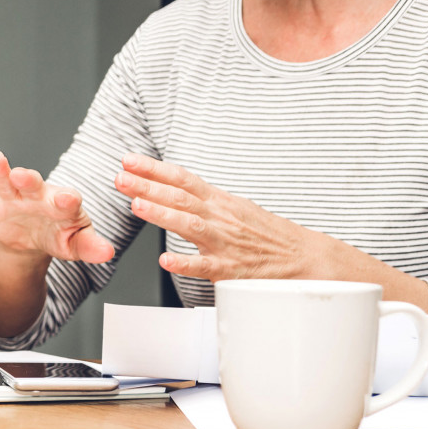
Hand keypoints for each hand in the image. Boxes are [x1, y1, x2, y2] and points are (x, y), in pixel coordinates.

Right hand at [0, 150, 114, 263]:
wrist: (33, 239)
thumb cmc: (60, 234)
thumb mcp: (75, 244)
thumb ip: (90, 247)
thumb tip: (108, 253)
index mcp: (62, 203)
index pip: (66, 199)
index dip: (67, 199)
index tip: (68, 198)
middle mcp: (37, 195)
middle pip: (34, 183)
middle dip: (29, 178)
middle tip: (25, 174)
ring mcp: (13, 198)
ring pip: (6, 181)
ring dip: (1, 170)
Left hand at [114, 153, 314, 280]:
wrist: (307, 258)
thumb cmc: (267, 234)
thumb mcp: (235, 206)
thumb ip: (204, 198)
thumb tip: (173, 185)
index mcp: (220, 201)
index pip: (182, 179)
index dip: (154, 168)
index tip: (129, 159)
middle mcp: (220, 218)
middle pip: (180, 197)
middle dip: (147, 186)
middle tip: (120, 177)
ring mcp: (225, 242)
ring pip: (190, 225)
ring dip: (162, 214)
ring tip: (136, 205)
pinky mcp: (232, 269)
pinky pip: (206, 266)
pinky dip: (185, 263)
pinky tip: (166, 260)